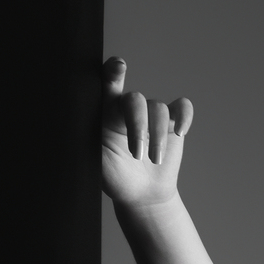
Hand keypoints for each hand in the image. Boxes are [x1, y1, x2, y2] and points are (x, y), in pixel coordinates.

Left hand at [101, 55, 192, 210]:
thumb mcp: (96, 161)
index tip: (119, 67)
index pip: (108, 85)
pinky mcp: (173, 124)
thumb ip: (89, 137)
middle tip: (137, 154)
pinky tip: (181, 131)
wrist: (141, 196)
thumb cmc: (115, 177)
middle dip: (138, 125)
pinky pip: (182, 108)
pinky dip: (184, 116)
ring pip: (159, 109)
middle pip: (136, 99)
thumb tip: (79, 115)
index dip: (113, 72)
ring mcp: (152, 114)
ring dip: (158, 137)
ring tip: (154, 160)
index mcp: (108, 112)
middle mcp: (130, 108)